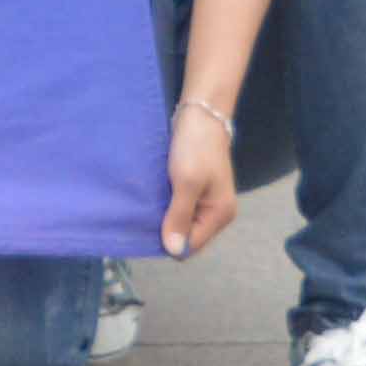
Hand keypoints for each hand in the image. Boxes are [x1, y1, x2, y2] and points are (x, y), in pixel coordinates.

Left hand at [159, 100, 239, 256]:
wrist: (201, 114)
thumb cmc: (195, 148)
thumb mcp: (186, 183)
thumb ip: (179, 217)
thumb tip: (174, 251)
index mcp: (219, 215)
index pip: (192, 245)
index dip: (171, 240)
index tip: (150, 227)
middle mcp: (215, 212)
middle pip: (187, 235)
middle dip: (167, 228)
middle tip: (146, 214)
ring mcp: (206, 200)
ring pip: (181, 220)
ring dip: (165, 215)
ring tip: (147, 205)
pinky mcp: (195, 188)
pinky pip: (179, 205)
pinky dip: (166, 203)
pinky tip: (153, 196)